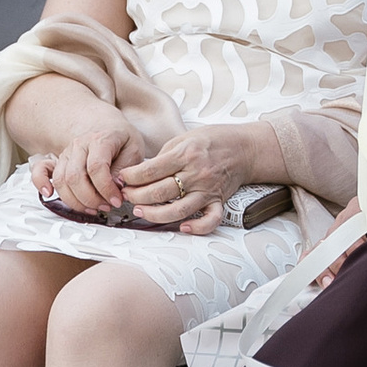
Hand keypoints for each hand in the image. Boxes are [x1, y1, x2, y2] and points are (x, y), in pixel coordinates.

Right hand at [30, 103, 141, 222]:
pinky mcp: (57, 161)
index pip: (96, 167)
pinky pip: (41, 171)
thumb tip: (116, 187)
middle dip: (91, 198)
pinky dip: (40, 183)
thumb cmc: (121, 139)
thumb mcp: (134, 149)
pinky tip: (49, 193)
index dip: (106, 188)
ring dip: (76, 200)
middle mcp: (79, 145)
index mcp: (100, 139)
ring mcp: (66, 153)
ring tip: (93, 208)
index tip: (117, 200)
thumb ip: (125, 169)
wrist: (106, 127)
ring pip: (61, 180)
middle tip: (107, 206)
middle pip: (76, 177)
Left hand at [118, 121, 272, 235]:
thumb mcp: (184, 138)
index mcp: (186, 154)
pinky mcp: (219, 201)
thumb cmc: (212, 141)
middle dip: (136, 195)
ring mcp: (208, 190)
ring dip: (154, 214)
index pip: (150, 170)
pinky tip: (182, 228)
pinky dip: (197, 227)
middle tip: (125, 195)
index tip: (121, 179)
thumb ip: (163, 157)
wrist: (245, 148)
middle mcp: (196, 173)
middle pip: (158, 191)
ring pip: (177, 210)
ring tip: (139, 211)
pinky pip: (209, 220)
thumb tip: (139, 174)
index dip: (130, 177)